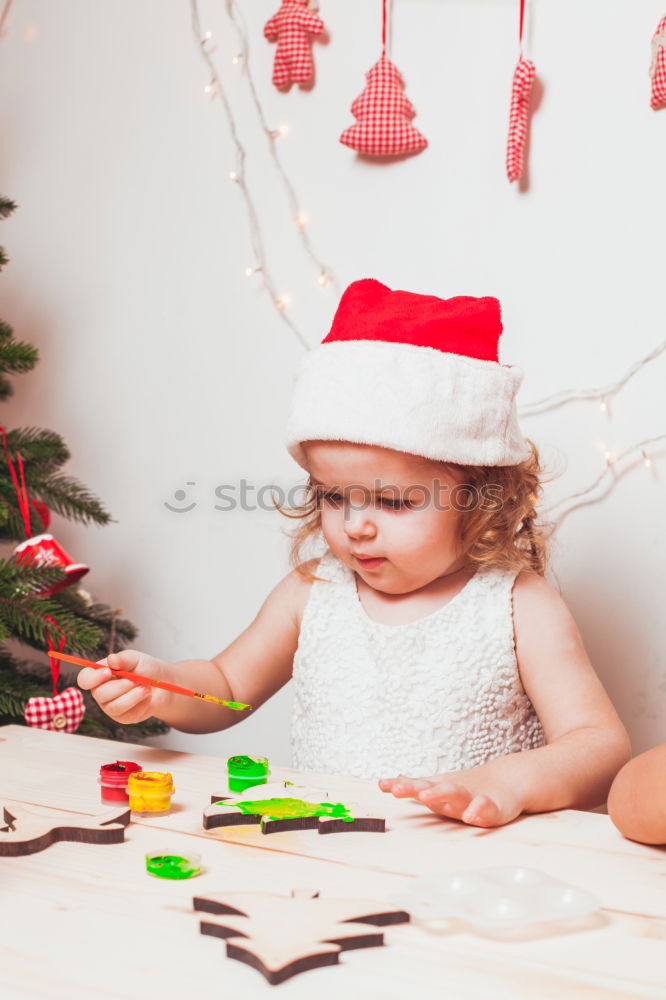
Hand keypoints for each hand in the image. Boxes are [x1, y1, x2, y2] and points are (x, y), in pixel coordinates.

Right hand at [77, 649, 167, 724]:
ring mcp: (110, 706)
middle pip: (100, 694)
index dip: (93, 678)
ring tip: (146, 689)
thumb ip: (123, 659)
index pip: (84, 679)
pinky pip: (128, 715)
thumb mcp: (135, 659)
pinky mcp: (123, 717)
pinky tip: (148, 697)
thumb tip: (111, 659)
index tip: (108, 672)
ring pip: (114, 707)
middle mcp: (101, 692)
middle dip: (122, 687)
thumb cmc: (144, 668)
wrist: (161, 683)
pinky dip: (141, 704)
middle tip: (137, 680)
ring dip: (133, 697)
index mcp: (99, 675)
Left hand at [378, 769, 523, 828]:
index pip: (416, 785)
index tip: (382, 785)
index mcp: (439, 789)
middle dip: (413, 788)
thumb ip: (415, 785)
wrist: (506, 781)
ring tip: (425, 796)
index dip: (400, 786)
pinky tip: (470, 815)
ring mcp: (470, 797)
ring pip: (454, 793)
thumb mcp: (439, 786)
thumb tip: (390, 780)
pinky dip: (476, 810)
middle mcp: (452, 791)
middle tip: (397, 790)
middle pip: (430, 787)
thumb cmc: (467, 789)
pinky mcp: (491, 806)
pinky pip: (483, 808)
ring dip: (439, 793)